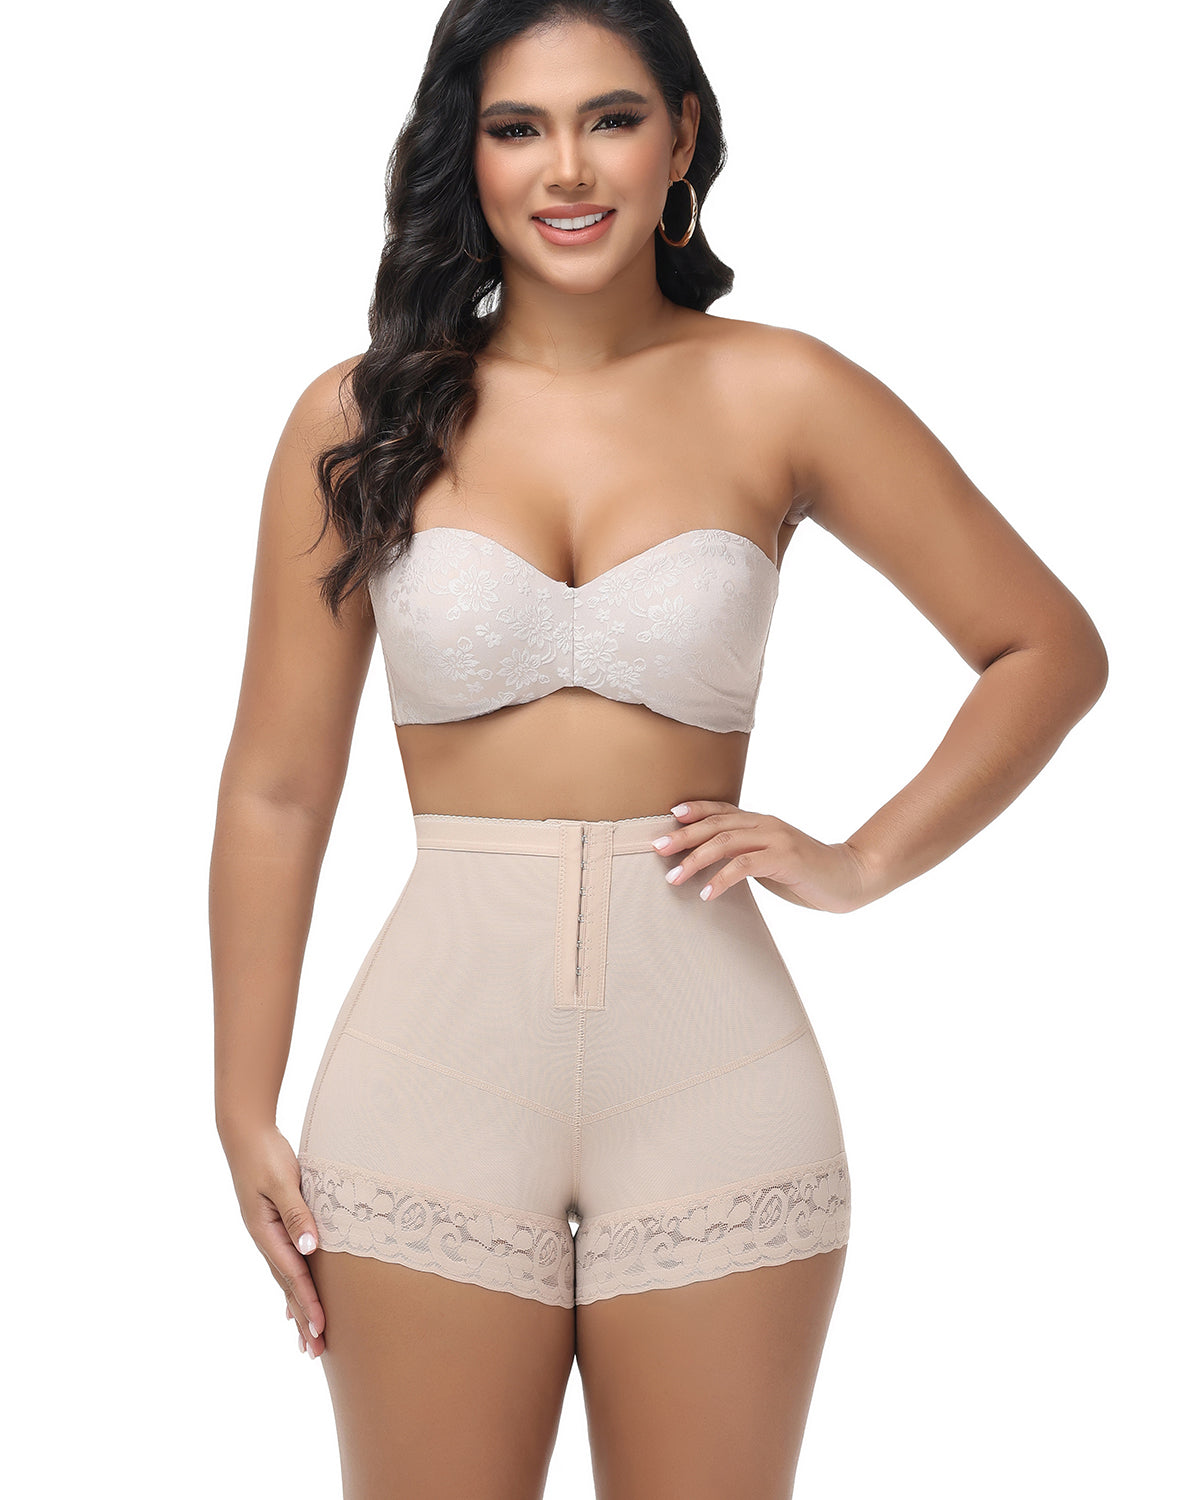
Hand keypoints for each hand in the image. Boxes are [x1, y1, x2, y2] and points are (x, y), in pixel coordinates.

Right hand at [220, 1121, 325, 1358]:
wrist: (244, 1134)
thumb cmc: (265, 1154)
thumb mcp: (282, 1181)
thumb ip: (296, 1214)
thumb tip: (309, 1249)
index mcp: (266, 1232)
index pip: (292, 1274)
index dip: (308, 1302)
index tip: (321, 1329)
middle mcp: (264, 1238)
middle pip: (286, 1285)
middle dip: (302, 1317)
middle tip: (316, 1351)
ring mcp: (266, 1233)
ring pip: (285, 1278)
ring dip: (297, 1307)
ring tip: (305, 1338)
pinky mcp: (271, 1225)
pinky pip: (283, 1262)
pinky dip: (290, 1286)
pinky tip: (292, 1301)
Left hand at [653, 799, 875, 913]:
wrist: (848, 878)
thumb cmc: (806, 874)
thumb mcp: (771, 860)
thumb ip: (746, 856)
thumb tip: (711, 865)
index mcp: (762, 822)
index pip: (722, 810)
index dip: (696, 809)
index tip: (670, 816)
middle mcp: (766, 824)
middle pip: (716, 824)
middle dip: (683, 837)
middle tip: (658, 849)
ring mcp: (776, 839)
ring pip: (725, 842)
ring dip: (695, 860)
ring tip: (674, 878)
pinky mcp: (785, 858)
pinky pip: (744, 865)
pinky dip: (721, 879)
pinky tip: (707, 894)